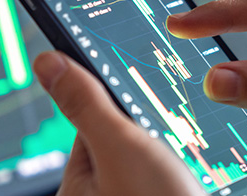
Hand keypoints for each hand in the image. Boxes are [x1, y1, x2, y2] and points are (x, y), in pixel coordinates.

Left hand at [33, 51, 205, 195]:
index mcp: (76, 188)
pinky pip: (171, 184)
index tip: (145, 100)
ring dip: (176, 160)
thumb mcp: (120, 149)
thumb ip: (87, 105)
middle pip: (127, 148)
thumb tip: (47, 62)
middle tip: (177, 145)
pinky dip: (187, 179)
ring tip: (190, 169)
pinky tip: (199, 183)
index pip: (92, 128)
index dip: (121, 110)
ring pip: (155, 167)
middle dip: (154, 139)